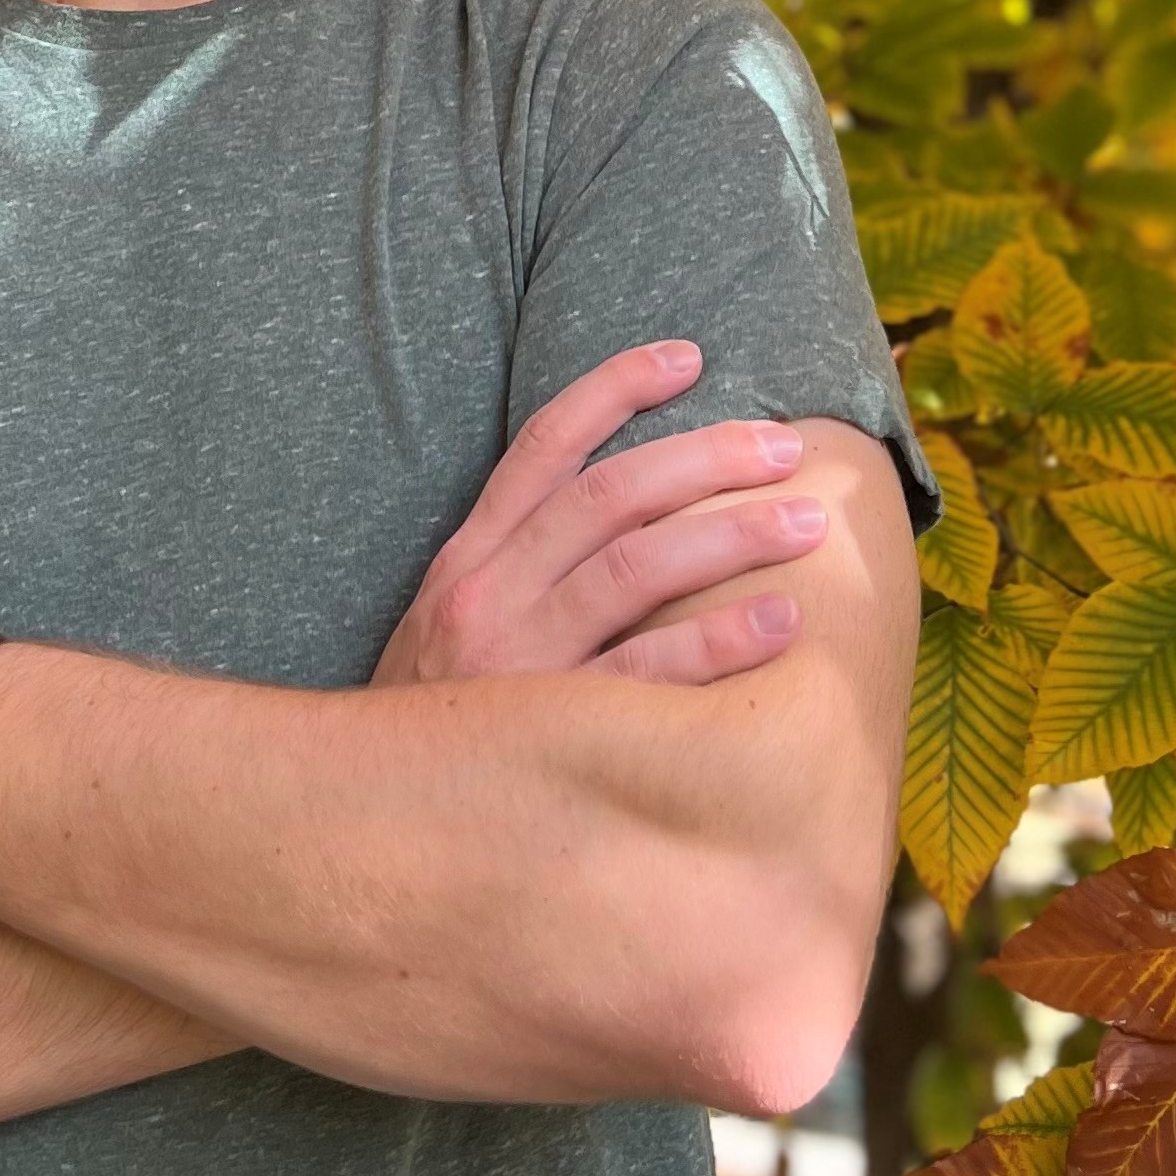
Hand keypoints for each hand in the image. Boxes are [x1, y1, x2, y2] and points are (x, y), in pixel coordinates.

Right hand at [370, 339, 822, 689]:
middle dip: (705, 458)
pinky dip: (718, 640)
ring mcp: (520, 659)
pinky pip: (649, 673)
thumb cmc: (433, 723)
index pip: (543, 446)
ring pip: (636, 568)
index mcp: (468, 559)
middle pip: (610, 496)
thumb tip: (616, 519)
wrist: (367, 818)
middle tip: (786, 446)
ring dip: (732, 535)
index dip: (615, 389)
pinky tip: (783, 623)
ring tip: (807, 522)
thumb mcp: (446, 627)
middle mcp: (490, 592)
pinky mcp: (553, 729)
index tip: (687, 357)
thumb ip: (513, 572)